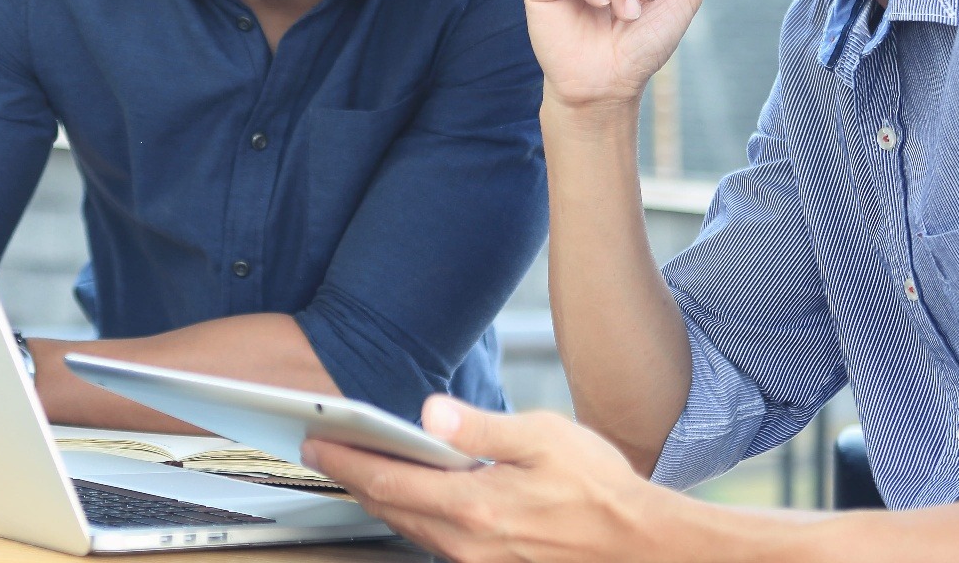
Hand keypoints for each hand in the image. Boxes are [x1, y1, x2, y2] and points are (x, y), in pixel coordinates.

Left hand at [304, 396, 674, 562]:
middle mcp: (469, 542)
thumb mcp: (544, 438)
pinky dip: (411, 516)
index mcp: (476, 505)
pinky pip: (435, 542)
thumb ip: (481, 427)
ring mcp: (480, 561)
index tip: (315, 441)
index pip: (390, 481)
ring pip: (409, 528)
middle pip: (390, 508)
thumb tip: (430, 411)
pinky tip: (410, 499)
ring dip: (378, 499)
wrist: (642, 545)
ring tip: (356, 470)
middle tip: (319, 451)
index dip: (346, 460)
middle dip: (351, 478)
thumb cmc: (600, 487)